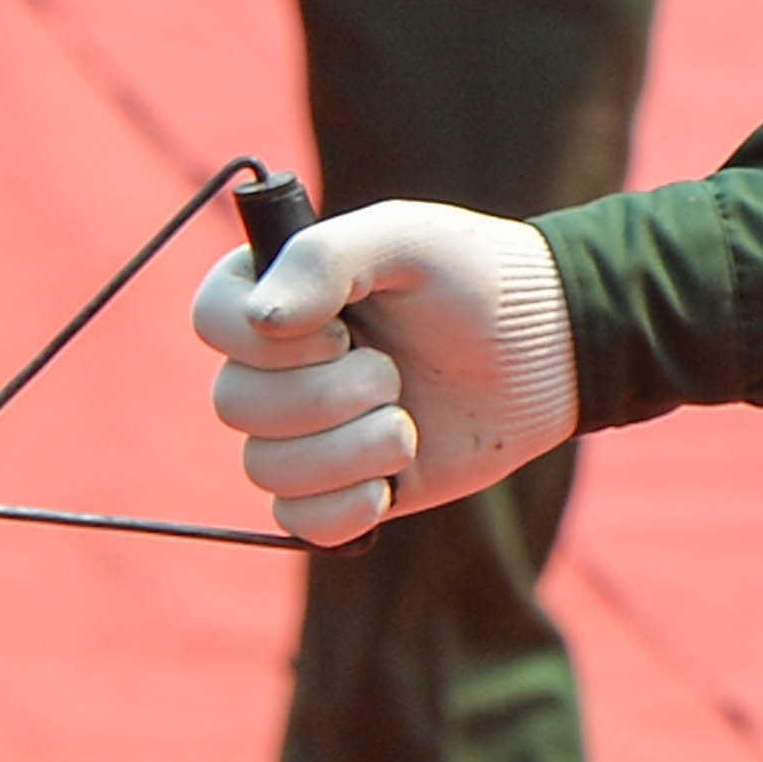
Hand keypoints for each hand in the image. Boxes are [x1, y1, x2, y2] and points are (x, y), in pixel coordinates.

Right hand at [192, 198, 577, 545]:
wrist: (550, 348)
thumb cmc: (477, 278)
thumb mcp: (407, 239)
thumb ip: (325, 259)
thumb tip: (259, 320)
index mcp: (279, 292)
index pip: (212, 321)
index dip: (268, 342)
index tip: (342, 327)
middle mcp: (280, 364)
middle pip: (234, 404)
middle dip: (326, 396)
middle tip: (395, 371)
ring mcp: (308, 429)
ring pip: (264, 468)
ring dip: (348, 451)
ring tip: (409, 424)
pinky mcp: (343, 484)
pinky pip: (298, 522)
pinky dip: (345, 508)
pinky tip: (395, 481)